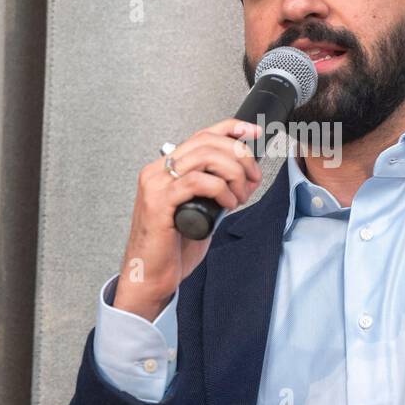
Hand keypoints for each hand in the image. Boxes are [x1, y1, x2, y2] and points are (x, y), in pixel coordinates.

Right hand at [112, 118, 262, 321]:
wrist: (151, 275)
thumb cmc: (172, 248)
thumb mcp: (199, 210)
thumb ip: (213, 190)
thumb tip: (243, 175)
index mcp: (165, 169)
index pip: (200, 134)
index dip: (230, 129)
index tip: (253, 133)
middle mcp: (157, 171)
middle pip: (207, 142)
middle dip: (239, 156)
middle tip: (252, 178)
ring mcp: (156, 185)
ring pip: (205, 157)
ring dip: (233, 173)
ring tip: (240, 194)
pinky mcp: (159, 202)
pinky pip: (198, 182)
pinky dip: (221, 189)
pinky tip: (229, 203)